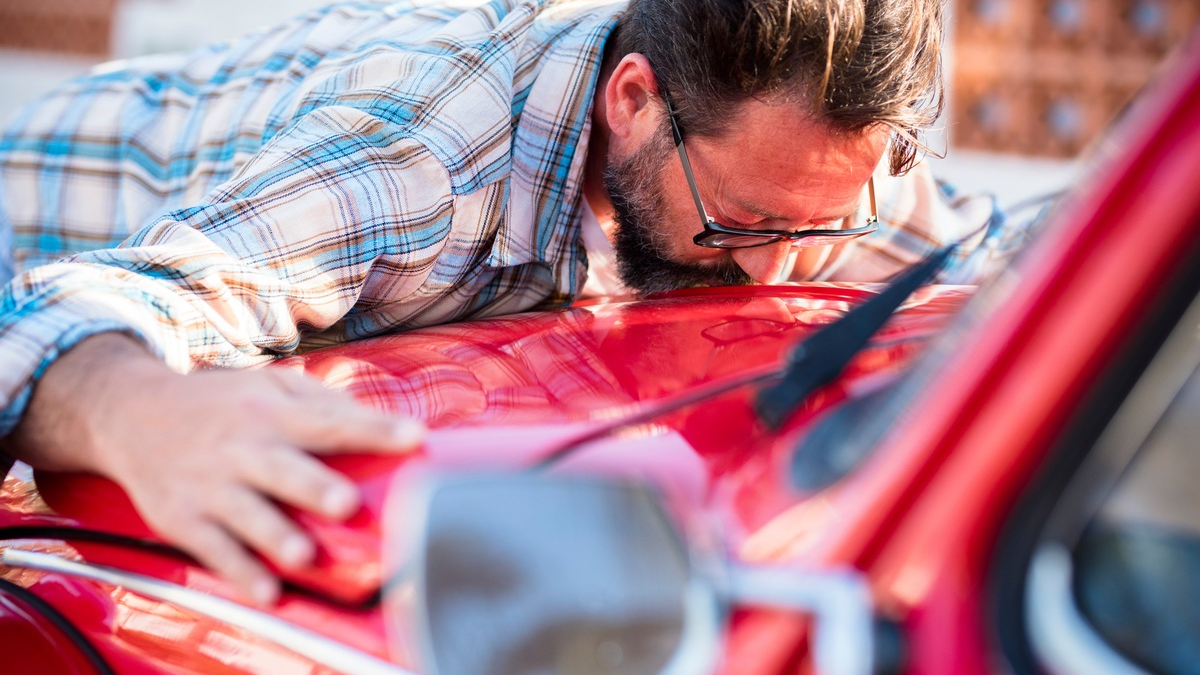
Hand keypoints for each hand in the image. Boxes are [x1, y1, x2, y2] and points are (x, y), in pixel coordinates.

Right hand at [4, 333, 423, 604]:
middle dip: (315, 487)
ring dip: (276, 536)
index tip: (415, 438)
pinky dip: (240, 571)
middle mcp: (243, 447)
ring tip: (306, 557)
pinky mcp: (184, 518)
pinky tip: (268, 592)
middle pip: (284, 468)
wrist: (132, 414)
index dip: (374, 429)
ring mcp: (211, 485)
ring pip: (247, 514)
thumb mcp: (271, 386)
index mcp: (272, 411)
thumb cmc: (224, 404)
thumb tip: (389, 423)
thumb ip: (327, 403)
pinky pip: (215, 549)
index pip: (330, 421)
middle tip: (348, 503)